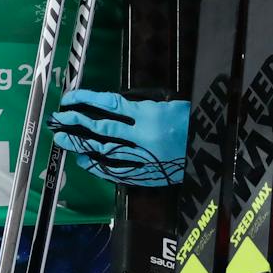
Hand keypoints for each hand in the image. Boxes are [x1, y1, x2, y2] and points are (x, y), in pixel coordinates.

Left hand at [49, 89, 188, 186]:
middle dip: (77, 124)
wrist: (213, 151)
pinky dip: (99, 167)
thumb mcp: (170, 105)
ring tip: (65, 141)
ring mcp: (143, 158)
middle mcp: (142, 137)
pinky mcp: (146, 175)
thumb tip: (118, 106)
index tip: (71, 97)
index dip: (87, 100)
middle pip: (101, 129)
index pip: (110, 104)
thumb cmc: (193, 122)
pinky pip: (117, 171)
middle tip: (59, 120)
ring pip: (105, 152)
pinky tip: (86, 162)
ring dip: (82, 146)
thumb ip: (144, 106)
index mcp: (149, 115)